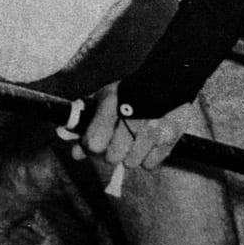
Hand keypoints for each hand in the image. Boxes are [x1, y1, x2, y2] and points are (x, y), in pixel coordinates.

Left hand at [72, 81, 193, 170]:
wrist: (166, 80)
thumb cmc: (129, 91)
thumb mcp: (104, 98)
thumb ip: (86, 123)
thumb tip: (75, 153)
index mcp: (111, 107)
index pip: (94, 144)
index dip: (92, 145)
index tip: (95, 140)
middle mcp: (131, 120)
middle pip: (112, 158)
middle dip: (112, 151)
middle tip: (118, 139)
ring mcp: (152, 131)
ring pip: (131, 163)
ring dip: (130, 155)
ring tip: (135, 139)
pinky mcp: (169, 139)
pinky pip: (150, 164)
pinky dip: (147, 158)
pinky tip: (148, 143)